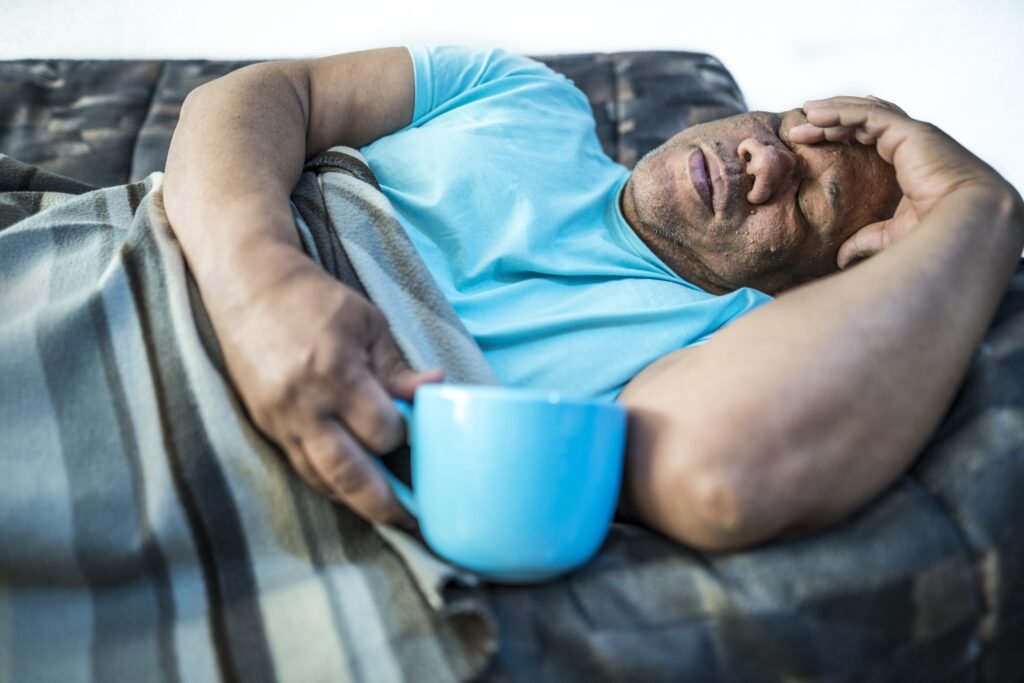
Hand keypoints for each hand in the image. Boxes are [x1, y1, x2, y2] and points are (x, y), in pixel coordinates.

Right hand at [210, 244, 441, 525]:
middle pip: (350, 474)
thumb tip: (437, 387)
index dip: (404, 436)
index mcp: (335, 372)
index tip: (417, 434)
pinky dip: (327, 483)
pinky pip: (300, 467)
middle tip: (414, 522)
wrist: (248, 285)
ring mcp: (279, 420)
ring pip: (321, 480)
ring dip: (355, 502)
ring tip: (387, 515)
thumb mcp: (367, 323)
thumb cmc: (313, 299)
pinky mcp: (265, 425)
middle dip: (384, 504)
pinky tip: (350, 491)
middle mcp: (304, 404)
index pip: (382, 430)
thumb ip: (398, 367)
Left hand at [790, 95, 1007, 267]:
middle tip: (799, 128)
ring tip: (804, 112)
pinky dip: (842, 112)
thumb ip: (864, 241)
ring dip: (832, 112)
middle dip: (829, 121)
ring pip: (864, 113)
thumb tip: (841, 258)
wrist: (967, 225)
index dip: (839, 135)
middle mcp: (909, 143)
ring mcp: (911, 134)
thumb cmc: (938, 231)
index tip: (810, 141)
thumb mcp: (890, 236)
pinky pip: (869, 115)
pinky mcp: (909, 132)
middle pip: (862, 122)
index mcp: (906, 160)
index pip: (867, 138)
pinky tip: (817, 115)